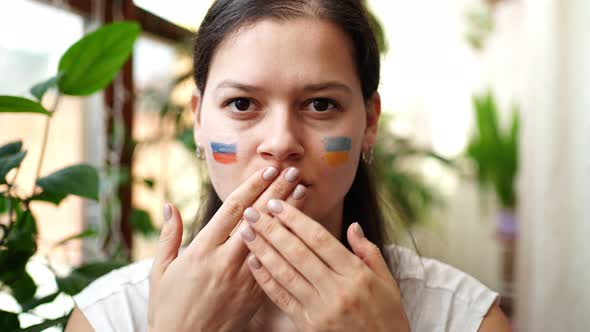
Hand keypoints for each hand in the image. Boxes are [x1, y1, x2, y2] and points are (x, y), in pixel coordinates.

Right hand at [148, 167, 306, 331]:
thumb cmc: (168, 308)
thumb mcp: (161, 270)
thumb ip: (169, 236)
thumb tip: (169, 206)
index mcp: (201, 251)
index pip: (232, 210)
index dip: (252, 187)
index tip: (268, 170)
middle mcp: (225, 261)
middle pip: (257, 219)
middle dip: (276, 193)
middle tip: (293, 171)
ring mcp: (242, 278)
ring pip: (271, 239)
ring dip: (288, 215)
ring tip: (302, 192)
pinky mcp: (254, 294)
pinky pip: (275, 264)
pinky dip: (288, 244)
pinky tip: (299, 230)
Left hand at [238, 199, 409, 331]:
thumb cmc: (387, 315)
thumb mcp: (387, 281)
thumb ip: (368, 252)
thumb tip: (352, 225)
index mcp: (356, 274)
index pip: (319, 239)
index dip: (295, 219)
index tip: (277, 204)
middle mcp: (336, 290)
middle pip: (297, 253)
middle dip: (272, 230)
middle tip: (252, 211)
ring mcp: (320, 309)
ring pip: (285, 273)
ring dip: (263, 250)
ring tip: (246, 232)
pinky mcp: (308, 325)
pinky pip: (282, 298)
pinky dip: (265, 279)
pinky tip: (253, 262)